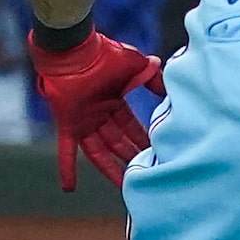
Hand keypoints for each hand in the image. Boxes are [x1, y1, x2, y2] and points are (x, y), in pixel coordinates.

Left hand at [30, 29, 165, 190]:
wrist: (77, 50)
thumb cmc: (106, 54)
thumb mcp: (137, 65)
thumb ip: (154, 79)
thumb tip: (172, 90)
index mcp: (114, 101)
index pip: (131, 127)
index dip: (143, 139)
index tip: (156, 153)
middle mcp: (99, 115)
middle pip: (118, 142)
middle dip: (132, 157)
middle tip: (146, 173)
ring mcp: (84, 121)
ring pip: (99, 152)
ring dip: (110, 169)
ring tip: (124, 187)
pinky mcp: (69, 125)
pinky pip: (67, 150)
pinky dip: (67, 168)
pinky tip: (69, 188)